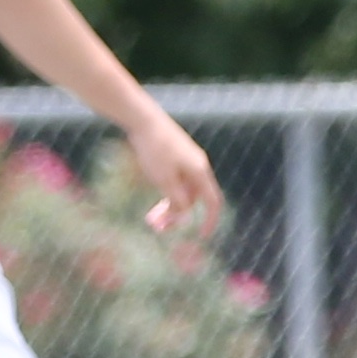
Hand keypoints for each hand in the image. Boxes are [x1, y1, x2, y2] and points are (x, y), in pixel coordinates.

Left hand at [127, 110, 225, 234]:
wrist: (144, 120)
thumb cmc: (155, 150)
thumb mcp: (164, 179)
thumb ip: (176, 199)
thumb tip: (186, 215)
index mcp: (199, 172)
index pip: (212, 202)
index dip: (210, 220)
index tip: (202, 236)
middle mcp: (197, 168)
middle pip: (193, 199)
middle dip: (177, 215)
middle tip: (156, 227)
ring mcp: (186, 161)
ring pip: (182, 191)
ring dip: (168, 206)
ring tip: (150, 218)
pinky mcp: (175, 157)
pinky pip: (176, 182)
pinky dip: (166, 193)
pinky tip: (153, 197)